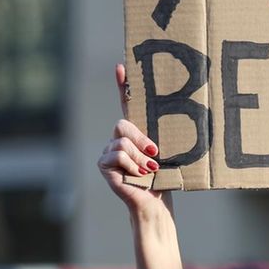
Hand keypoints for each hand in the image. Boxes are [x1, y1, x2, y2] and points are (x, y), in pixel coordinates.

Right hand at [98, 64, 171, 215]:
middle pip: (123, 124)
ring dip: (139, 158)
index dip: (123, 86)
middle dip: (141, 139)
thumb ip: (158, 138)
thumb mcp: (164, 154)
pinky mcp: (104, 164)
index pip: (127, 104)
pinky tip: (137, 176)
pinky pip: (117, 155)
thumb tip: (161, 136)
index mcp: (135, 133)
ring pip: (121, 142)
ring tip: (148, 171)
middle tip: (155, 154)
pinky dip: (131, 166)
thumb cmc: (163, 178)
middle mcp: (119, 138)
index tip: (121, 67)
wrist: (155, 201)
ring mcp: (109, 151)